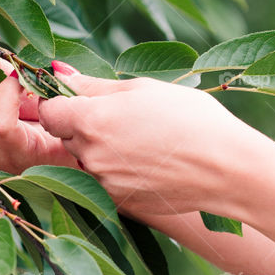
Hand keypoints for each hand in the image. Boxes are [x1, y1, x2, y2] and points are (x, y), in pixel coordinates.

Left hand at [38, 62, 256, 217]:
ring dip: (101, 149)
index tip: (81, 99)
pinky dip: (117, 170)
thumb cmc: (190, 118)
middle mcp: (90, 155)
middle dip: (84, 126)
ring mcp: (103, 182)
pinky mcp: (118, 201)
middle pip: (66, 136)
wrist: (226, 167)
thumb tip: (58, 73)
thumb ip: (94, 85)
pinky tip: (148, 162)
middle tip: (123, 118)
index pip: (48, 111)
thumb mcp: (143, 89)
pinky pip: (104, 181)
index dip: (60, 103)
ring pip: (85, 159)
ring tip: (141, 140)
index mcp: (91, 120)